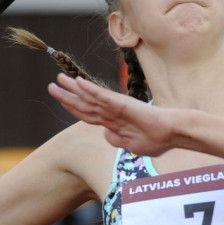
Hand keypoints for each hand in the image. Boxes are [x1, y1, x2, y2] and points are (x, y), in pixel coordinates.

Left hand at [48, 73, 175, 155]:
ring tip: (58, 79)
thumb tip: (105, 134)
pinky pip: (102, 95)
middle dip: (66, 95)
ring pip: (89, 98)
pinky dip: (89, 89)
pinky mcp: (122, 104)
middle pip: (83, 104)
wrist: (171, 133)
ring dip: (72, 89)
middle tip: (52, 85)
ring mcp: (115, 107)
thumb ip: (116, 140)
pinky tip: (78, 81)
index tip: (60, 99)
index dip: (72, 106)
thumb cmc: (156, 139)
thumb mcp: (131, 145)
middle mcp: (110, 113)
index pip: (86, 113)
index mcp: (112, 122)